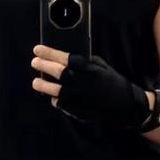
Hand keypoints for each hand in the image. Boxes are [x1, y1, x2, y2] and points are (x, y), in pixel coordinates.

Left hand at [31, 44, 150, 129]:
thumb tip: (65, 59)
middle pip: (57, 72)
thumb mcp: (100, 66)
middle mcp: (81, 82)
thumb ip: (84, 62)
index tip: (37, 49)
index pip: (64, 58)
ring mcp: (78, 98)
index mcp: (88, 69)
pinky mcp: (76, 110)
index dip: (49, 53)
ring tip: (36, 82)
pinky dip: (55, 99)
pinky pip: (60, 103)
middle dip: (43, 65)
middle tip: (34, 62)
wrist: (124, 105)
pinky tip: (53, 95)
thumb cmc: (112, 81)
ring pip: (54, 90)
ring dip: (43, 85)